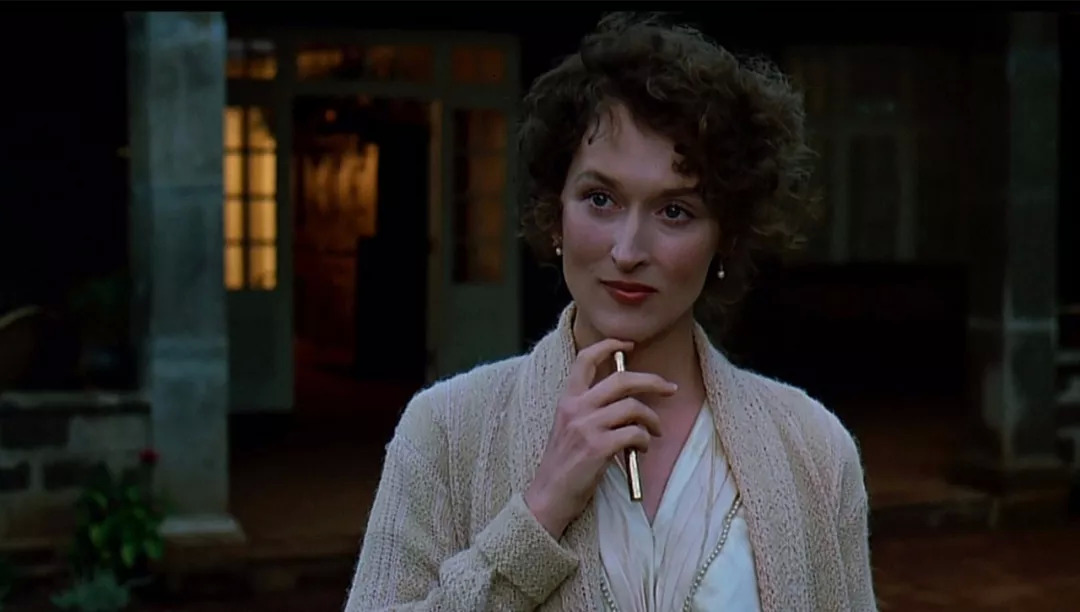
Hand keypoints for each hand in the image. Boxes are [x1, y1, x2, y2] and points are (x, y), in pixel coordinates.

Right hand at [524, 338, 675, 537]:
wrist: (549, 496)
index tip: (629, 344)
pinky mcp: (598, 448)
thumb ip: (590, 410)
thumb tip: (628, 399)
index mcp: (567, 400)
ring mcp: (586, 427)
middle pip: (621, 380)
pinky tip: (641, 449)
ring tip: (655, 432)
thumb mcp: (570, 428)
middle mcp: (575, 408)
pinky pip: (634, 434)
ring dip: (651, 419)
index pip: (585, 360)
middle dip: (652, 381)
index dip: (608, 346)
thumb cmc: (564, 464)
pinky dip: (644, 440)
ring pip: (633, 408)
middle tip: (670, 388)